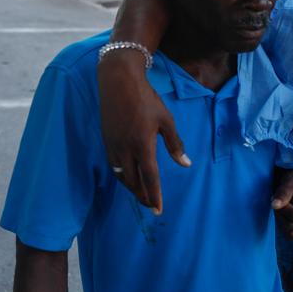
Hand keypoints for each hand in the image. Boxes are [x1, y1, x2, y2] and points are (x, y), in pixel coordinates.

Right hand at [97, 50, 189, 214]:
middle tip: (151, 206)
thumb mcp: (166, 120)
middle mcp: (125, 149)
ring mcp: (113, 145)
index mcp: (142, 144)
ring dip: (131, 187)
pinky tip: (128, 177)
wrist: (118, 82)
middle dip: (142, 196)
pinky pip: (114, 165)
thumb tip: (185, 164)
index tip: (158, 210)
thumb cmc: (147, 99)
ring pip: (121, 175)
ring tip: (141, 195)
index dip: (154, 195)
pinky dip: (122, 176)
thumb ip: (175, 144)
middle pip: (133, 181)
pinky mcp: (107, 141)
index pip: (149, 177)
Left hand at [272, 169, 292, 238]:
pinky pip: (291, 235)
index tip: (280, 198)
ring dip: (282, 222)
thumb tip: (275, 205)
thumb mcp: (289, 181)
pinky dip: (285, 227)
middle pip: (291, 227)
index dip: (282, 209)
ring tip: (284, 209)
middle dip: (281, 216)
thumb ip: (283, 192)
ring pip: (290, 234)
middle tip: (280, 203)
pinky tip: (286, 215)